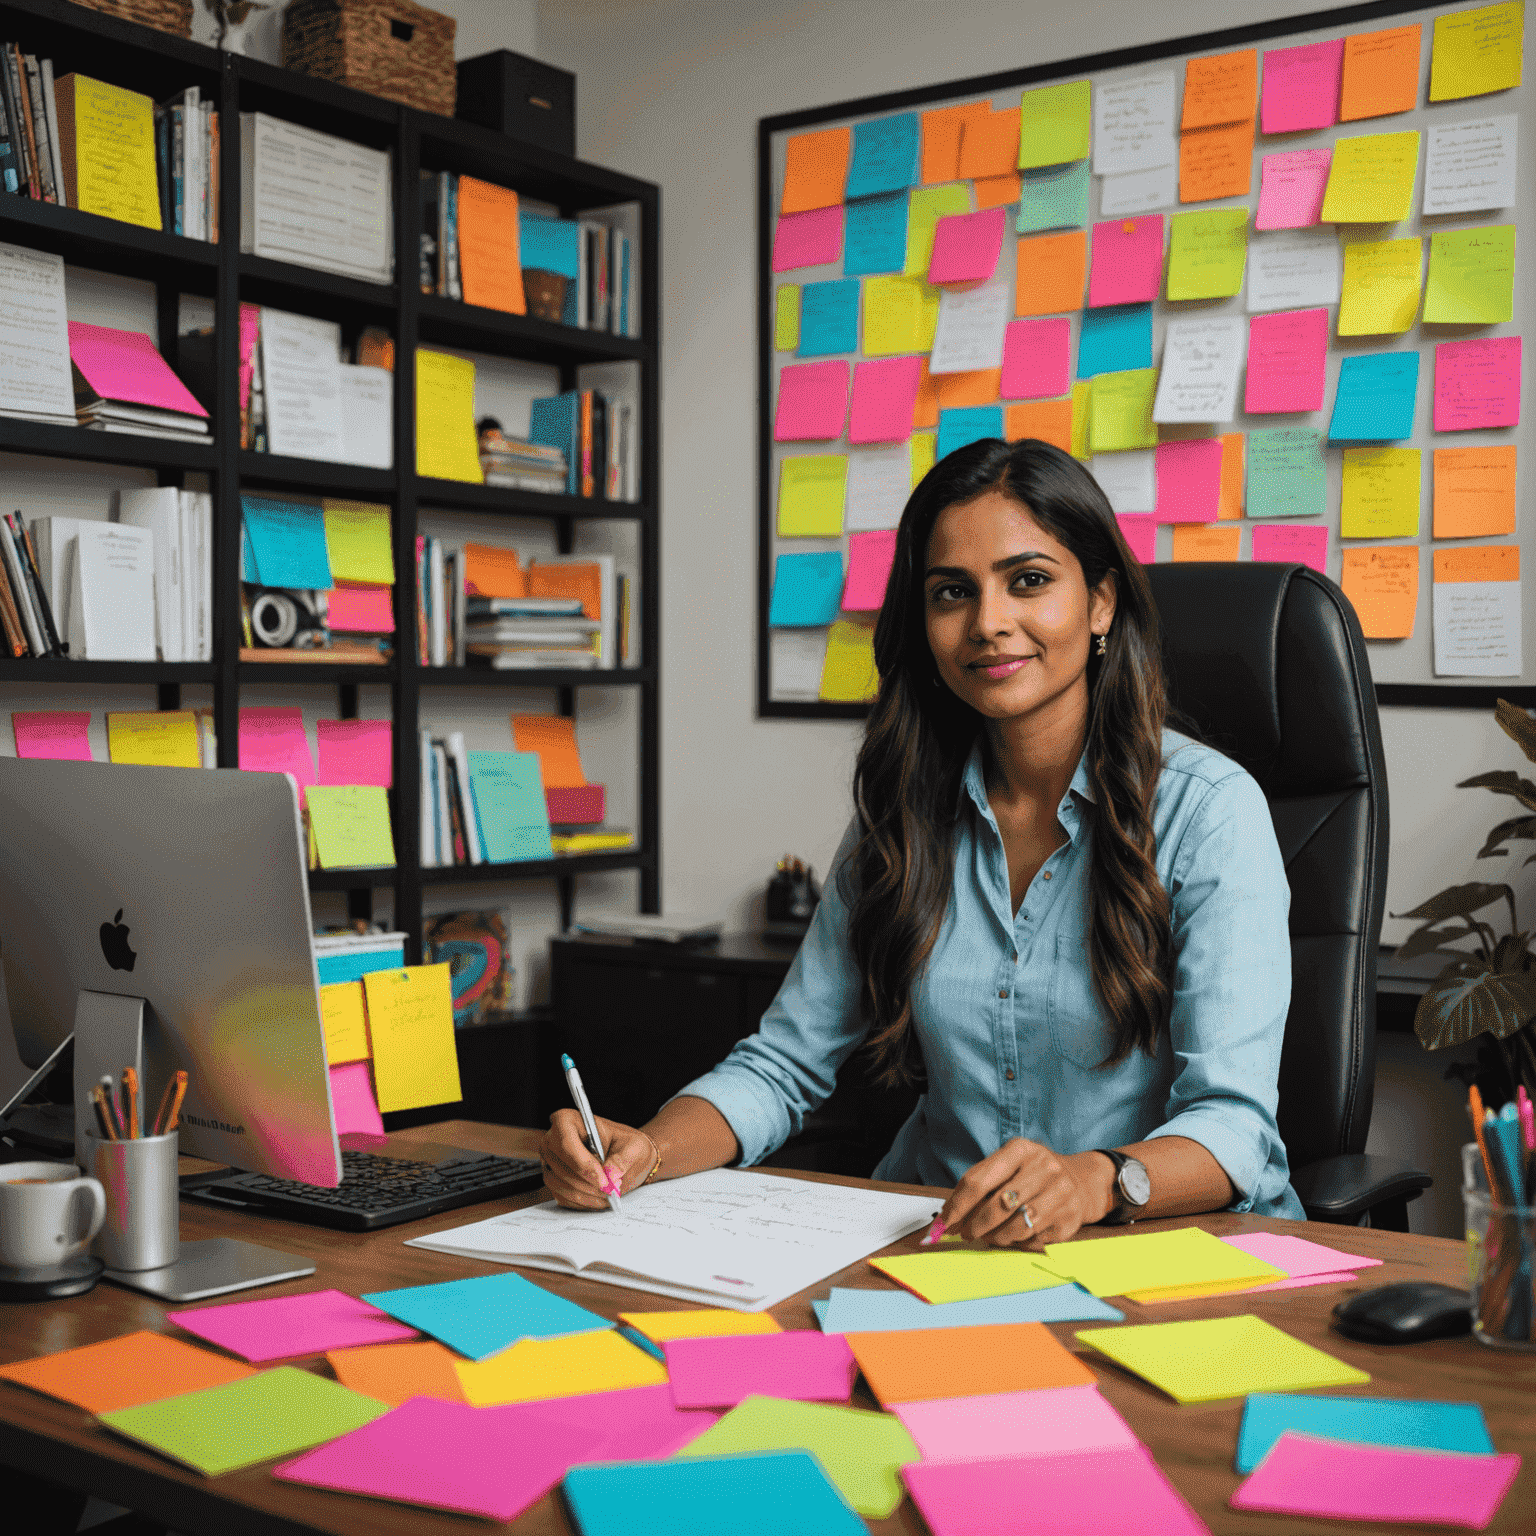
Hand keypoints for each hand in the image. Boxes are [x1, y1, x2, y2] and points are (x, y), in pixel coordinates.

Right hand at [540, 1109, 657, 1209]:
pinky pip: (561, 1196)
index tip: (604, 1180)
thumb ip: (624, 1159)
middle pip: (561, 1166)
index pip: (566, 1142)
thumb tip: (611, 1175)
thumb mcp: (635, 1146)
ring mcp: (550, 1162)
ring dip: (586, 1194)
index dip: (583, 1164)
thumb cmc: (626, 1145)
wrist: (625, 1157)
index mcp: (569, 1121)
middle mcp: (553, 1140)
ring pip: (560, 1184)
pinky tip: (599, 1197)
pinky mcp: (553, 1180)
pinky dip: (582, 1201)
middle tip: (610, 1190)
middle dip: (588, 1183)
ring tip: (607, 1193)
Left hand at [934, 1139, 1116, 1249]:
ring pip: (1016, 1227)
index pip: (978, 1181)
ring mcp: (1060, 1193)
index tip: (942, 1223)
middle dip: (974, 1225)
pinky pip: (1034, 1240)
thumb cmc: (1034, 1174)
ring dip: (996, 1237)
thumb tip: (948, 1218)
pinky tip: (1015, 1236)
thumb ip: (981, 1184)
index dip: (956, 1206)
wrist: (1082, 1180)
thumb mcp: (1009, 1165)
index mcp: (1020, 1150)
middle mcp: (1044, 1168)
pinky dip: (1018, 1243)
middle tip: (965, 1234)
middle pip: (997, 1206)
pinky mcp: (1070, 1219)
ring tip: (989, 1236)